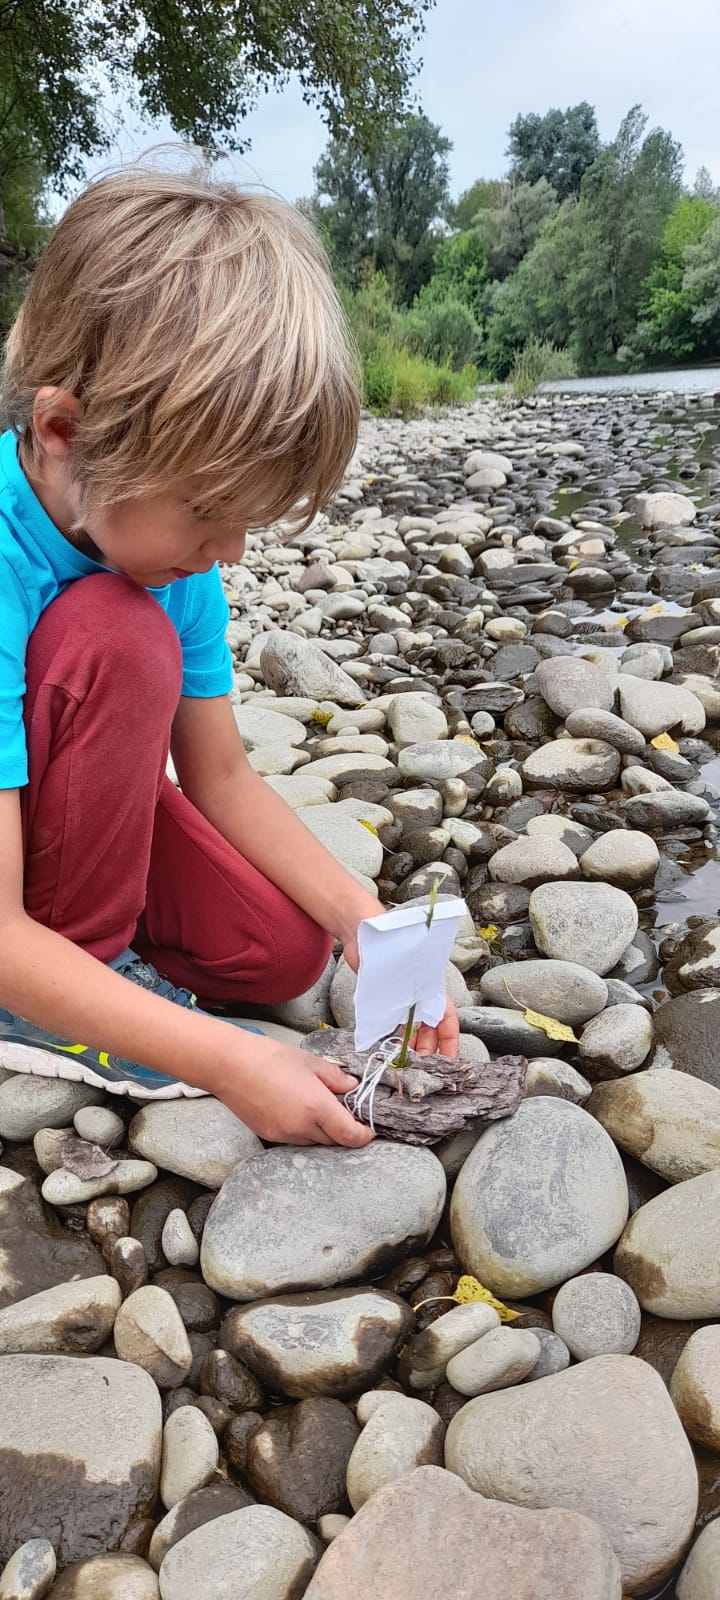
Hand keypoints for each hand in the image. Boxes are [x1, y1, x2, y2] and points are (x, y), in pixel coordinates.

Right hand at [214, 1034, 374, 1147]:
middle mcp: (302, 1126)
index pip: (349, 1134)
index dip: (363, 1135)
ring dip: (323, 1131)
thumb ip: (335, 1078)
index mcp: (316, 1107)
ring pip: (314, 1141)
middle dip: (343, 1130)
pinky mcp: (269, 1135)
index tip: (369, 1129)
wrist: (230, 1066)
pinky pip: (295, 1139)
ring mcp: (284, 1134)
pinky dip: (304, 1130)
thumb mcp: (310, 1062)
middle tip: (346, 1112)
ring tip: (320, 1109)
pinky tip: (299, 1111)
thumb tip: (352, 1086)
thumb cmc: (270, 1058)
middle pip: (333, 1140)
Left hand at [341, 906, 459, 1061]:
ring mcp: (403, 999)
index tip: (448, 1064)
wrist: (365, 933)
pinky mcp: (386, 999)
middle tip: (416, 1068)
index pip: (449, 1022)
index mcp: (433, 990)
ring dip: (409, 1046)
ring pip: (412, 1030)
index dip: (450, 1044)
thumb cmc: (392, 946)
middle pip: (430, 1030)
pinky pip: (393, 1023)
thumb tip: (408, 1029)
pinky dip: (392, 1037)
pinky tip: (386, 1048)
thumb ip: (409, 1000)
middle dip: (426, 1051)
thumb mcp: (406, 975)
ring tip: (401, 1061)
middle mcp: (420, 996)